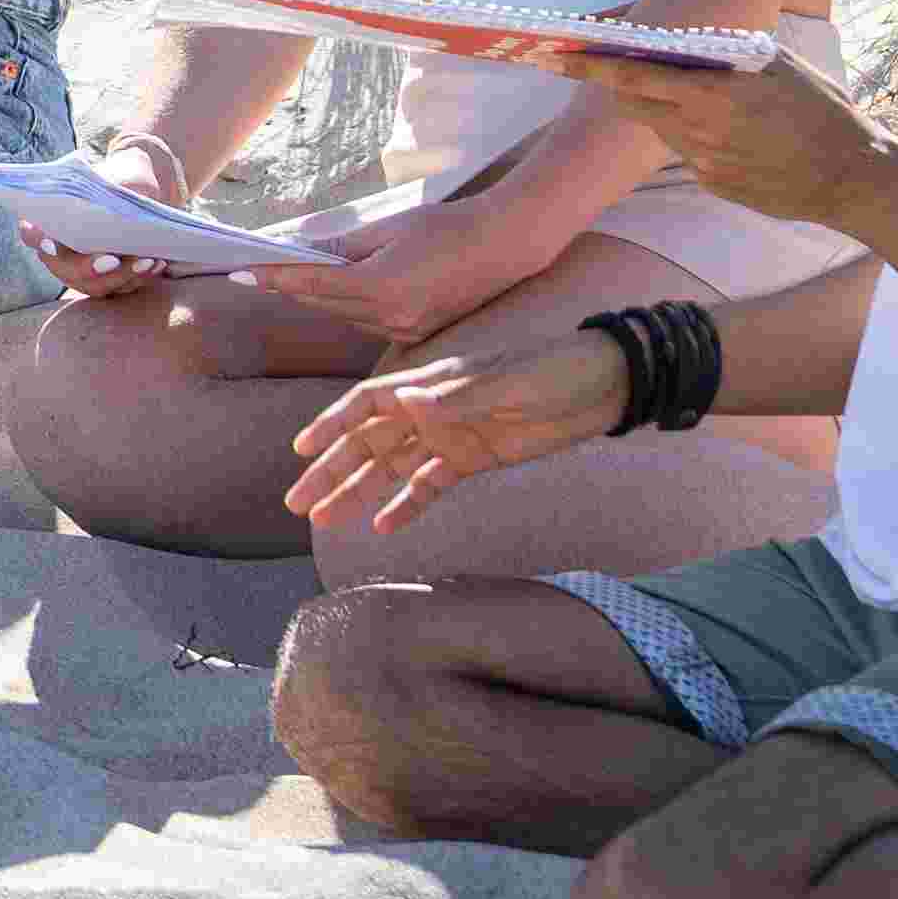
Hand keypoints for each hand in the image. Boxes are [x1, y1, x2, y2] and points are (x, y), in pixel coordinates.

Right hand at [26, 132, 193, 300]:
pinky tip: (157, 264)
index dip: (37, 239)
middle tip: (113, 260)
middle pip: (65, 269)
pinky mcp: (108, 280)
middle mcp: (62, 249)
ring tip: (148, 260)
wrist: (144, 192)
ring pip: (95, 285)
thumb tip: (121, 209)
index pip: (33, 232)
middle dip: (89, 269)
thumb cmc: (124, 179)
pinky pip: (120, 288)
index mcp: (53, 217)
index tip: (50, 243)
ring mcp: (84, 269)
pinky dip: (139, 278)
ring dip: (122, 277)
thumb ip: (115, 190)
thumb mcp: (121, 177)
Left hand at [239, 188, 554, 348]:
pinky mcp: (417, 334)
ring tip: (289, 277)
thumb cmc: (447, 226)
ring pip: (345, 316)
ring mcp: (405, 331)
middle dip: (291, 287)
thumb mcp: (390, 227)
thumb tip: (301, 250)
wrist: (504, 246)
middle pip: (324, 304)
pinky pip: (369, 322)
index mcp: (382, 287)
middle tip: (255, 270)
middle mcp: (391, 317)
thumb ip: (343, 244)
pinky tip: (339, 289)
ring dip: (320, 298)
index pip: (313, 285)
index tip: (241, 271)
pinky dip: (350, 306)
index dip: (275, 277)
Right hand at [284, 311, 631, 533]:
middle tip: (298, 502)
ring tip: (326, 520)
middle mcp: (430, 411)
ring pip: (390, 468)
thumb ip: (455, 398)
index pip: (366, 405)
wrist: (600, 387)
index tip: (302, 451)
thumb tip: (404, 403)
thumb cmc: (552, 372)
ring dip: (358, 493)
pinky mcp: (473, 459)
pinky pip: (429, 486)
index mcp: (430, 384)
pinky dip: (405, 505)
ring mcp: (449, 437)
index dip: (332, 425)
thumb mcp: (507, 383)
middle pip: (368, 443)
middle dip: (332, 471)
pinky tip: (381, 527)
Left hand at [511, 36, 895, 230]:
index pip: (634, 77)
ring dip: (670, 113)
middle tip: (620, 72)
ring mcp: (705, 162)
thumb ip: (725, 54)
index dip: (593, 68)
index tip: (560, 55)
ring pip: (665, 131)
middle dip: (624, 89)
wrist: (854, 176)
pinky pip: (691, 155)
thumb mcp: (776, 65)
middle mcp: (700, 130)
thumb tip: (683, 45)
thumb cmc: (821, 110)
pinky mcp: (714, 185)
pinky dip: (699, 140)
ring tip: (714, 104)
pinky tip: (739, 138)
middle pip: (638, 107)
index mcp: (712, 93)